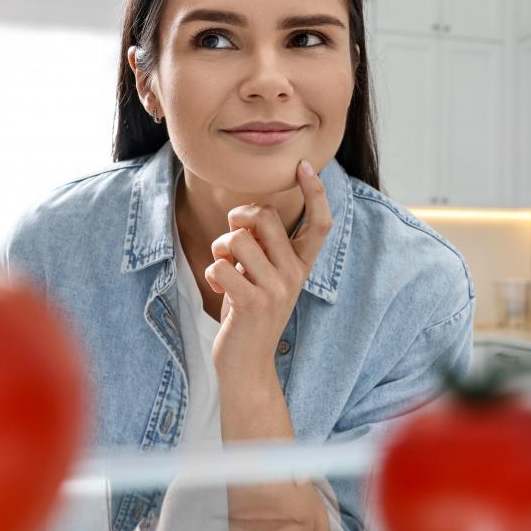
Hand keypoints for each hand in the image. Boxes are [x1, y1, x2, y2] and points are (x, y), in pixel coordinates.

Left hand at [204, 160, 332, 375]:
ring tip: (225, 271)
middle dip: (238, 218)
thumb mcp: (266, 277)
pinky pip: (219, 266)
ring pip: (237, 239)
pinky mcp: (253, 303)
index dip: (316, 192)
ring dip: (220, 250)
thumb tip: (247, 214)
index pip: (320, 223)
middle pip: (264, 215)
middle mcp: (295, 274)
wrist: (248, 365)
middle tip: (231, 240)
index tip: (304, 166)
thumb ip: (264, 247)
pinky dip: (211, 274)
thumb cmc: (251, 313)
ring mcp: (276, 289)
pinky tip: (220, 291)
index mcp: (301, 265)